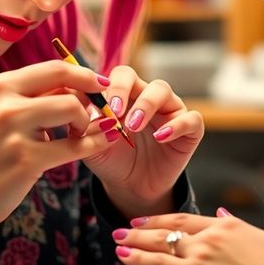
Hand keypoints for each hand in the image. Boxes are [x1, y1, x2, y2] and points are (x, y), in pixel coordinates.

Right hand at [0, 60, 117, 253]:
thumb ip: (30, 98)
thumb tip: (76, 86)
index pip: (52, 68)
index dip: (84, 74)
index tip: (100, 83)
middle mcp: (3, 103)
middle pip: (66, 83)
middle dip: (91, 95)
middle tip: (99, 110)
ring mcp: (14, 132)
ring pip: (73, 109)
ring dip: (86, 121)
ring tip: (80, 134)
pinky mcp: (26, 161)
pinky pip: (75, 147)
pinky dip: (95, 143)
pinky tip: (101, 143)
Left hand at [83, 65, 204, 215]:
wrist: (132, 187)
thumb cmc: (112, 160)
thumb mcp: (92, 145)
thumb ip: (82, 125)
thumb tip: (72, 101)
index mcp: (122, 95)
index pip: (115, 76)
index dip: (105, 85)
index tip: (97, 105)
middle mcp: (145, 97)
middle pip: (136, 77)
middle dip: (122, 89)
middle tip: (114, 110)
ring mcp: (169, 110)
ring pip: (162, 90)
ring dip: (146, 105)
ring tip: (132, 125)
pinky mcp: (190, 130)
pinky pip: (191, 119)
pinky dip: (177, 125)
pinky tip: (160, 137)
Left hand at [113, 204, 263, 264]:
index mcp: (228, 227)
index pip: (186, 219)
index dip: (163, 220)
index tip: (145, 220)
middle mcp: (210, 241)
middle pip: (167, 233)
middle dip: (142, 231)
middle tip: (121, 230)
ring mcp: (201, 261)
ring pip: (160, 250)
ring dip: (136, 247)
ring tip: (118, 245)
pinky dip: (145, 264)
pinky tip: (128, 260)